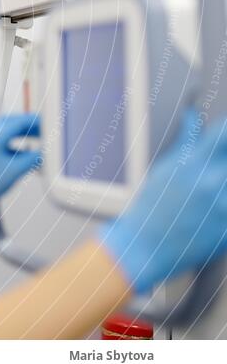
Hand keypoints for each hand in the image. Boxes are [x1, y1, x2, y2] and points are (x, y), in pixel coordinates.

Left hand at [0, 113, 40, 218]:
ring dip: (22, 132)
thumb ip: (32, 158)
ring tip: (37, 137)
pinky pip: (3, 141)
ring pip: (6, 131)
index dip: (35, 121)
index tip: (47, 123)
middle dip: (28, 124)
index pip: (18, 122)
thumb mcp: (15, 171)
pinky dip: (16, 142)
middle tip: (43, 128)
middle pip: (11, 122)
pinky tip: (25, 150)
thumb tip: (44, 151)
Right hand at [99, 110, 226, 293]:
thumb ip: (188, 141)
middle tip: (218, 173)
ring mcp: (223, 207)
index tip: (225, 138)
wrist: (144, 247)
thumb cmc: (152, 207)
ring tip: (215, 193)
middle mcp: (213, 181)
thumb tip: (193, 116)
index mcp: (195, 163)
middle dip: (226, 163)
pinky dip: (225, 209)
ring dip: (225, 187)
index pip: (225, 133)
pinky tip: (214, 213)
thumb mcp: (165, 168)